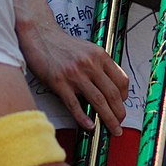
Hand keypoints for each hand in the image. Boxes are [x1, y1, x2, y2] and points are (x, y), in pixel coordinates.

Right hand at [17, 19, 128, 135]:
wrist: (40, 36)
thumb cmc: (63, 44)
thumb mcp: (87, 49)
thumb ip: (100, 65)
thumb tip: (111, 86)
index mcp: (99, 55)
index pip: (121, 79)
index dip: (124, 96)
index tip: (122, 105)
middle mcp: (90, 64)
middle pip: (112, 93)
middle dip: (119, 112)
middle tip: (120, 124)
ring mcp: (75, 74)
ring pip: (98, 101)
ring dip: (108, 118)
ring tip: (112, 129)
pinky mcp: (59, 82)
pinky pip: (74, 104)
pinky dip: (83, 118)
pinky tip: (89, 126)